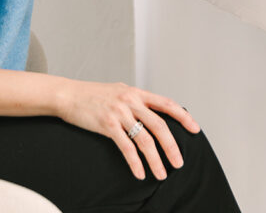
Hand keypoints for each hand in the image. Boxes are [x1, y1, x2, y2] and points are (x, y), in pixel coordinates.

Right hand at [55, 79, 199, 179]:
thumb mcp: (119, 92)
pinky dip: (135, 163)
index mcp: (136, 93)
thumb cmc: (94, 95)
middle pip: (159, 125)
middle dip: (172, 147)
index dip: (183, 116)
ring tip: (161, 174)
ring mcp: (119, 113)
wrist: (69, 95)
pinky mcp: (107, 125)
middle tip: (179, 163)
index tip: (195, 129)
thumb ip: (136, 101)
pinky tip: (140, 173)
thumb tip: (153, 111)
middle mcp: (130, 101)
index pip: (166, 103)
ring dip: (156, 160)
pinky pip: (126, 148)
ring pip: (145, 140)